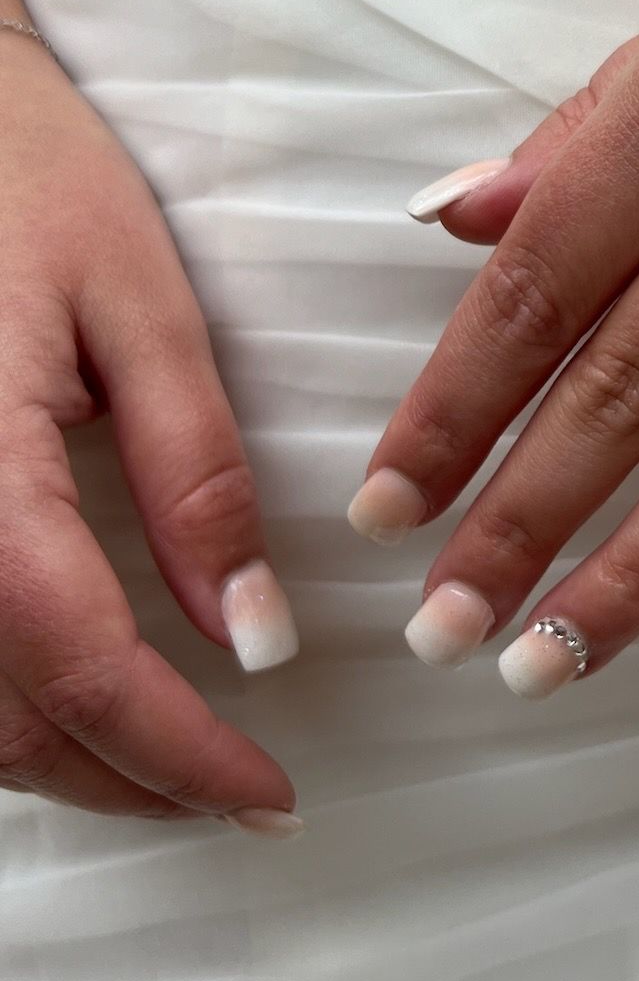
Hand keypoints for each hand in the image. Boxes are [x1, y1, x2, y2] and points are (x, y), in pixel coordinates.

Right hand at [0, 34, 299, 828]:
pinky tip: (62, 695)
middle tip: (233, 800)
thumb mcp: (137, 309)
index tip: (269, 798)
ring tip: (163, 765)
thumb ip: (194, 475)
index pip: (78, 665)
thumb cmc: (28, 180)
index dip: (177, 756)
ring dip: (52, 760)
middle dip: (122, 782)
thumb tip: (249, 638)